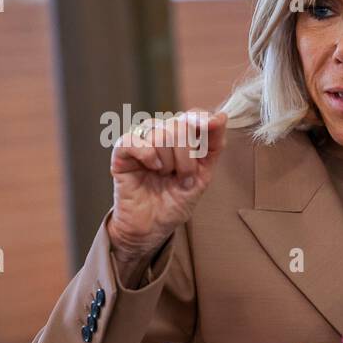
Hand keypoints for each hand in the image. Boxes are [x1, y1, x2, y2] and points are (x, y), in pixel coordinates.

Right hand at [108, 110, 226, 266]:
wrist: (153, 226)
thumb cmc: (175, 201)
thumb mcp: (203, 175)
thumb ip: (212, 146)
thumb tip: (221, 115)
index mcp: (182, 139)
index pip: (193, 116)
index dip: (202, 120)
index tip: (211, 125)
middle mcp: (161, 135)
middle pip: (179, 126)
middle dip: (188, 157)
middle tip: (183, 178)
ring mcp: (141, 141)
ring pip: (161, 134)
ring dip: (170, 162)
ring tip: (165, 177)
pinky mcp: (122, 152)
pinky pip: (134, 140)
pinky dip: (148, 155)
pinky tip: (152, 168)